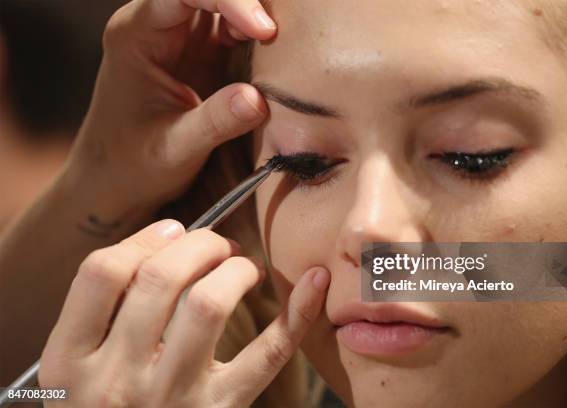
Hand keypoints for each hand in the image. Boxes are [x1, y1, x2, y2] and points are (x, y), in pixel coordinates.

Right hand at [39, 220, 329, 406]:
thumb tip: (168, 237)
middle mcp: (115, 381)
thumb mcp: (75, 370)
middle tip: (216, 245)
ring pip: (208, 304)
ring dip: (233, 268)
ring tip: (241, 265)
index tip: (172, 232)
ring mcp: (171, 398)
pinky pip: (268, 355)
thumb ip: (101, 313)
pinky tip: (315, 282)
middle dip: (198, 244)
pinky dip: (297, 313)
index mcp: (68, 363)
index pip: (102, 272)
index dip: (144, 239)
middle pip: (159, 279)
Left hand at [61, 0, 276, 216]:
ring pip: (223, 3)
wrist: (115, 180)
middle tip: (278, 32)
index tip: (264, 31)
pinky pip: (232, 27)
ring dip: (253, 16)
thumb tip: (259, 99)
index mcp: (136, 35)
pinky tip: (270, 52)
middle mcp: (156, 25)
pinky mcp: (200, 54)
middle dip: (247, 3)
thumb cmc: (133, 164)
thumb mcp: (175, 148)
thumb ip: (215, 122)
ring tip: (280, 42)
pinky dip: (254, 34)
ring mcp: (180, 38)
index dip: (229, 0)